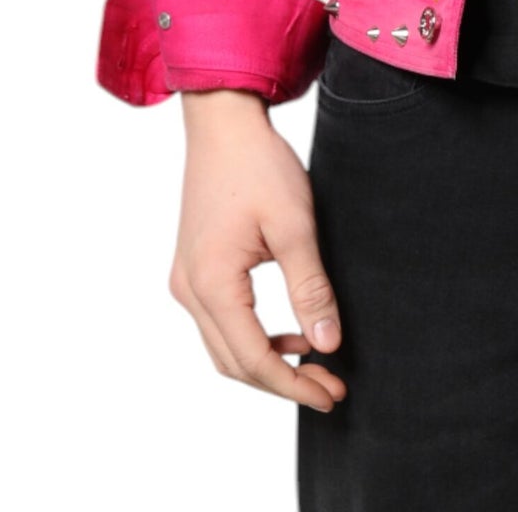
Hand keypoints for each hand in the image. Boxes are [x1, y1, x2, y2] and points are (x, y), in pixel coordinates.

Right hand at [169, 88, 346, 412]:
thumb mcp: (294, 225)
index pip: (252, 359)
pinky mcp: (194, 269)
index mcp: (211, 283)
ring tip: (317, 362)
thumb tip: (328, 343)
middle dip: (283, 382)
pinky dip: (255, 337)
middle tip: (332, 387)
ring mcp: (186, 280)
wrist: (223, 124)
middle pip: (234, 362)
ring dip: (269, 362)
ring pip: (225, 347)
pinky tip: (291, 333)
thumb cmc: (258, 166)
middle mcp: (188, 290)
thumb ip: (310, 286)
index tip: (331, 394)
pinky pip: (221, 322)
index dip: (293, 385)